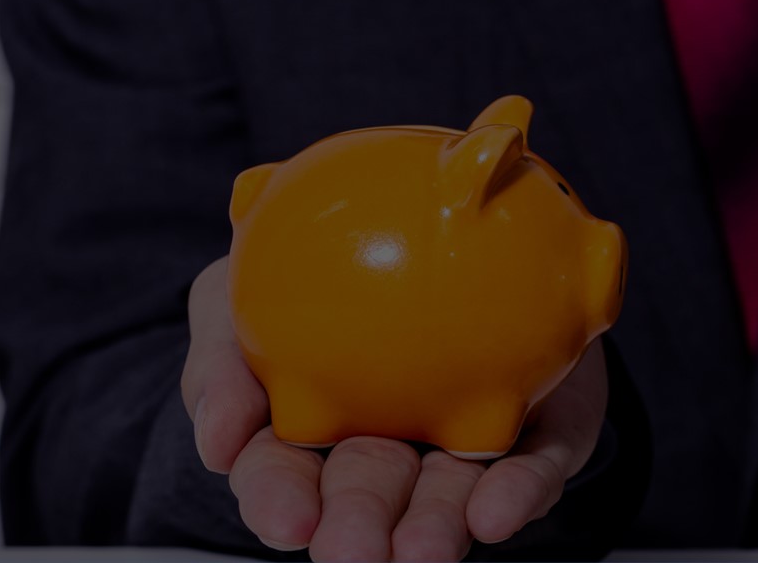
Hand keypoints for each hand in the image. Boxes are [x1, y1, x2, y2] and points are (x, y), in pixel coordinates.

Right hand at [182, 257, 607, 561]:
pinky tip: (497, 512)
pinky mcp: (541, 435)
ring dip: (433, 527)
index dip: (280, 503)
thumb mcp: (236, 294)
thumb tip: (216, 441)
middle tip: (350, 550)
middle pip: (369, 499)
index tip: (286, 520)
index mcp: (312, 433)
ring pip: (448, 496)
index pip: (286, 478)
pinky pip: (534, 465)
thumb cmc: (329, 271)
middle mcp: (391, 453)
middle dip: (358, 529)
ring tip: (422, 550)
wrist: (452, 228)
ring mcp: (464, 447)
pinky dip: (516, 492)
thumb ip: (220, 355)